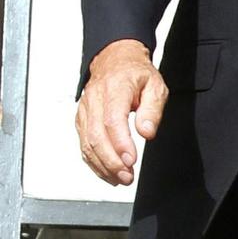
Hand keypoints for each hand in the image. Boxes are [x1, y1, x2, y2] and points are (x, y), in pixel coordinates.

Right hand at [75, 39, 168, 185]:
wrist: (115, 59)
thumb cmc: (136, 73)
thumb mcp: (155, 86)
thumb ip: (153, 110)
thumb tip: (147, 133)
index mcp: (115, 88)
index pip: (113, 119)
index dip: (120, 143)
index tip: (131, 160)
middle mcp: (95, 99)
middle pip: (96, 134)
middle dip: (111, 160)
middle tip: (127, 176)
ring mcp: (85, 109)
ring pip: (86, 141)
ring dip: (102, 164)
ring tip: (120, 179)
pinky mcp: (82, 118)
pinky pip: (83, 142)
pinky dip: (93, 161)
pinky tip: (107, 173)